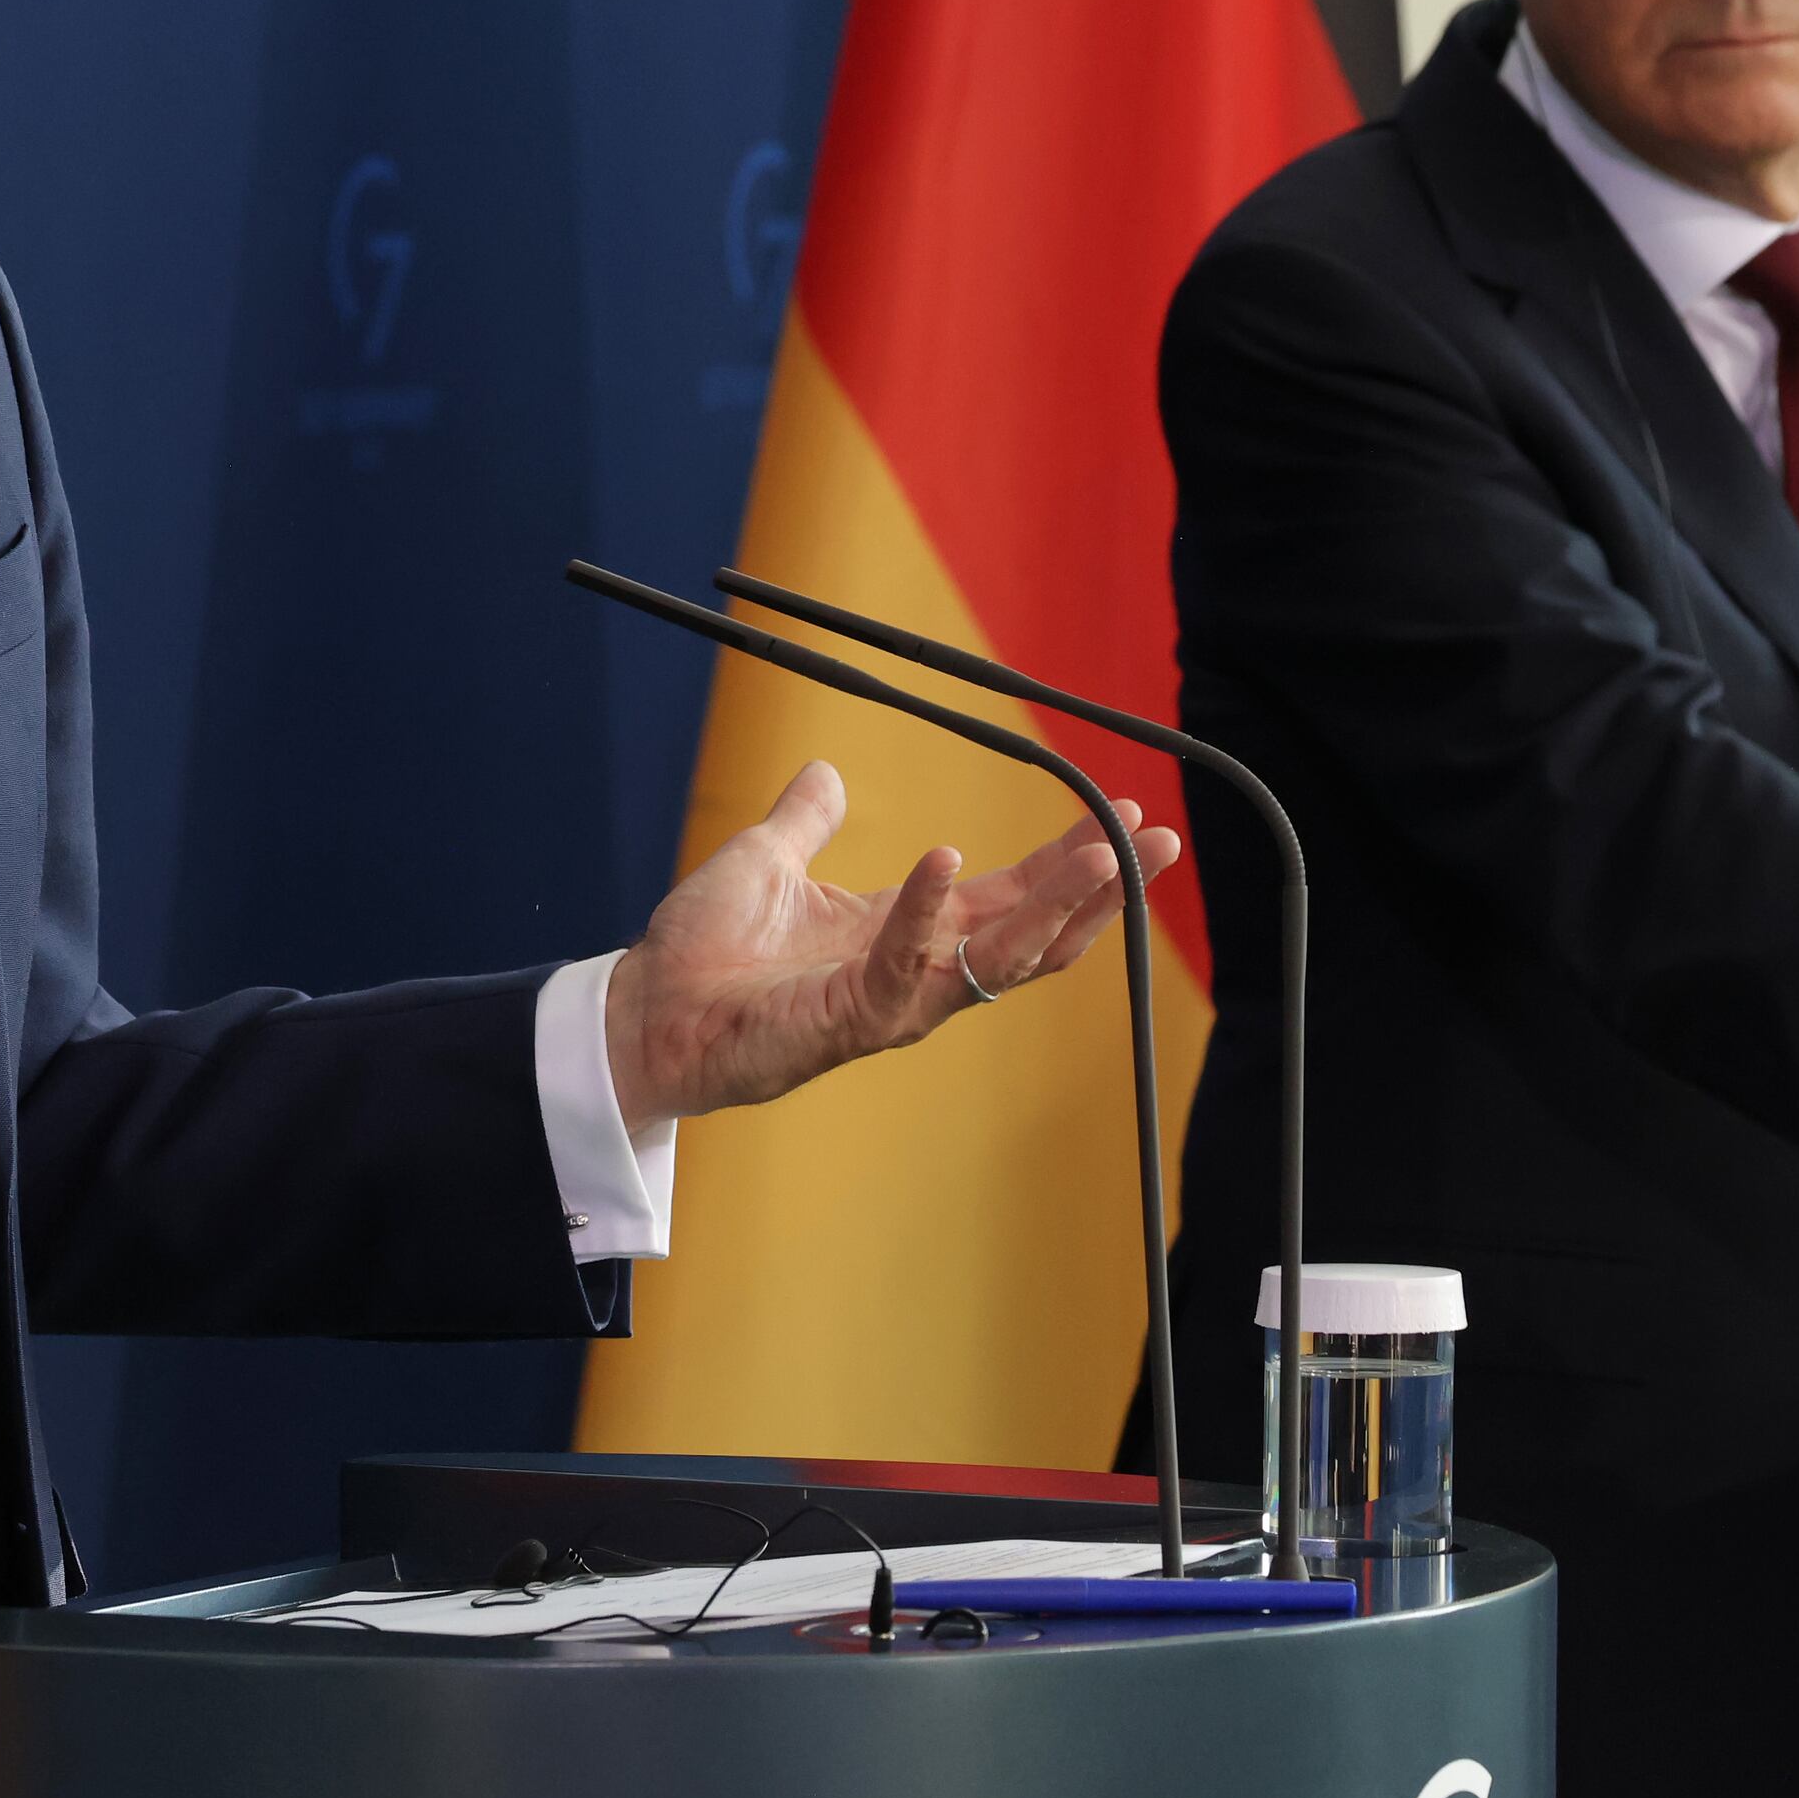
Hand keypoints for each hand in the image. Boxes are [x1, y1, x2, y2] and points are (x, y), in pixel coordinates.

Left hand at [598, 761, 1172, 1126]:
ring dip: (1052, 911)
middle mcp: (913, 973)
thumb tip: (826, 772)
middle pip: (1032, 935)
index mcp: (906, 933)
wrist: (642, 1012)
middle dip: (1099, 891)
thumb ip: (805, 822)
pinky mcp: (846, 1024)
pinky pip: (899, 969)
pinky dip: (922, 914)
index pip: (1011, 896)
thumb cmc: (702, 954)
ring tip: (1103, 859)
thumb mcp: (765, 862)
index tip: (1123, 815)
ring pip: (995, 964)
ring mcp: (887, 1005)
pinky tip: (943, 860)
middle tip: (1156, 843)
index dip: (1068, 861)